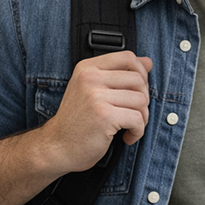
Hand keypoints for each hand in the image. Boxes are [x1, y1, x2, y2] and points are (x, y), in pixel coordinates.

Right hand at [40, 51, 152, 173]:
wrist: (57, 147)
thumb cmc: (78, 121)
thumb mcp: (93, 90)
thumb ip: (120, 73)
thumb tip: (148, 61)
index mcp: (87, 68)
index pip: (128, 57)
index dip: (141, 74)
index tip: (137, 91)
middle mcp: (90, 78)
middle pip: (138, 80)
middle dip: (143, 100)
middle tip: (133, 114)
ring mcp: (96, 97)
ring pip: (141, 100)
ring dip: (142, 118)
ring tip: (129, 126)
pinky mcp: (104, 116)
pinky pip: (138, 119)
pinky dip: (138, 132)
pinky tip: (127, 137)